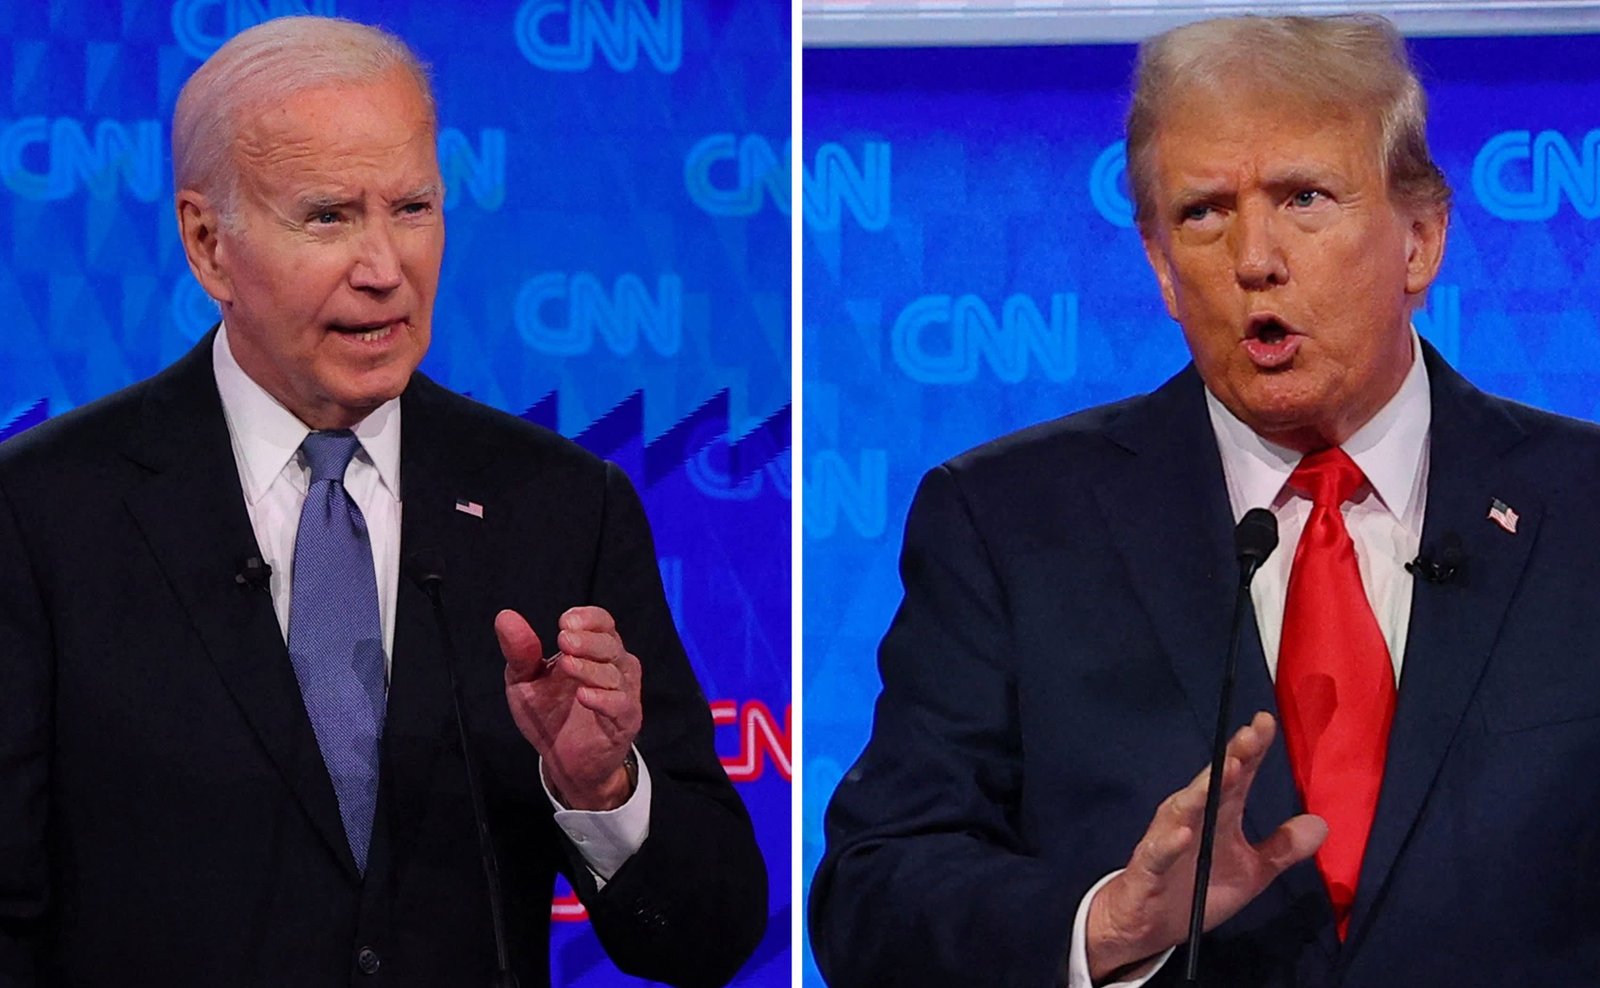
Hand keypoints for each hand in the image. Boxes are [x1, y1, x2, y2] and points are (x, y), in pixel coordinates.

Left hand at [497, 606, 642, 810]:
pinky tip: (583, 695)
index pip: (603, 622)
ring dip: (590, 667)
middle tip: (563, 641)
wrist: (562, 761)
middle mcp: (615, 666)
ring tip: (567, 665)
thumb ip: (520, 651)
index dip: (588, 618)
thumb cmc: (549, 714)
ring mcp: (623, 693)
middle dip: (587, 640)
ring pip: (616, 673)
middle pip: (610, 643)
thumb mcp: (525, 681)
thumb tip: (505, 616)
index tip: (564, 623)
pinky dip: (603, 698)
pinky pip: (621, 704)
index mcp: (594, 650)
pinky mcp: (625, 721)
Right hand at [1085, 712, 1326, 980]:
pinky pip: (1158, 853)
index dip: (1252, 750)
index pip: (1237, 776)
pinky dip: (1170, 843)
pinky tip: (1185, 833)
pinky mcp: (1147, 868)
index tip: (1265, 722)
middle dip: (1231, 759)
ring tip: (1228, 769)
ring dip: (1204, 789)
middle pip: (1212, 784)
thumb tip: (1322, 823)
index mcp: (1217, 815)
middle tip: (1250, 735)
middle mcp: (1190, 819)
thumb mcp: (1251, 872)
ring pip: (1183, 809)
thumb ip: (1282, 848)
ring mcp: (1166, 841)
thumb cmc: (1197, 889)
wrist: (1145, 926)